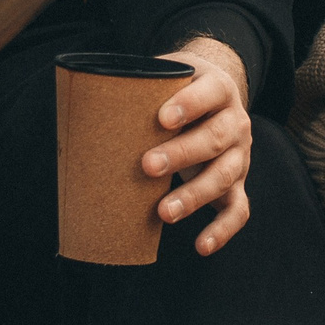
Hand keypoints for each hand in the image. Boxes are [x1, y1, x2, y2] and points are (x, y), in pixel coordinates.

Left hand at [142, 37, 252, 254]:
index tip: (161, 118)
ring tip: (163, 212)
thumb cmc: (177, 90)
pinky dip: (222, 230)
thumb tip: (85, 100)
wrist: (215, 96)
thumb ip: (140, 85)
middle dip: (182, 154)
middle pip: (215, 138)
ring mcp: (239, 155)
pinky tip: (201, 246)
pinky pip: (237, 210)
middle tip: (147, 166)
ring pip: (224, 176)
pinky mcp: (237, 183)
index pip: (209, 93)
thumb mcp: (167, 77)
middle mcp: (235, 122)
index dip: (189, 105)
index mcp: (219, 88)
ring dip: (195, 195)